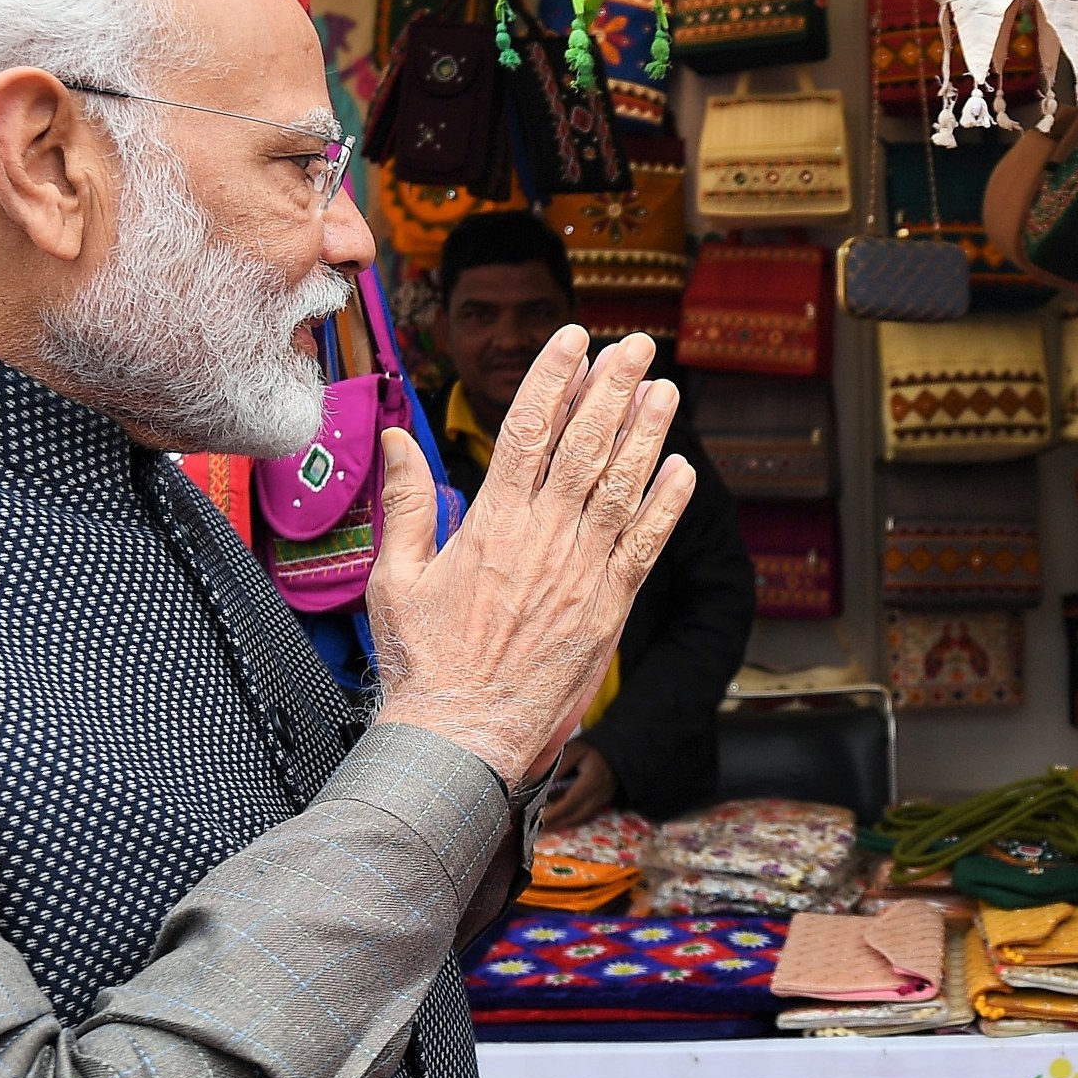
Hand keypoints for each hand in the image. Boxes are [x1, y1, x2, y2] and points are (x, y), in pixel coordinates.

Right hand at [365, 327, 693, 787]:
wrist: (459, 738)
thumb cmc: (422, 663)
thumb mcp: (394, 577)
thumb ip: (406, 502)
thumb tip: (396, 438)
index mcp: (491, 523)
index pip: (528, 429)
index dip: (553, 378)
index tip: (573, 339)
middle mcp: (544, 538)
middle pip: (585, 444)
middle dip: (612, 387)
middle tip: (634, 345)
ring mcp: (581, 573)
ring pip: (622, 487)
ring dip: (647, 433)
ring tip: (664, 389)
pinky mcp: (608, 610)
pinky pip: (644, 548)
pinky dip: (666, 508)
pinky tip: (683, 471)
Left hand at [541, 741, 619, 831]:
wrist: (615, 752)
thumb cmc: (591, 750)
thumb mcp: (573, 751)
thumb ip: (558, 767)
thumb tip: (539, 784)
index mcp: (593, 779)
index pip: (570, 801)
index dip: (553, 812)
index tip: (537, 816)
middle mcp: (601, 793)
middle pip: (575, 816)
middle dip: (555, 823)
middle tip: (536, 827)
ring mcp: (603, 801)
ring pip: (580, 819)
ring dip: (562, 825)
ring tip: (543, 827)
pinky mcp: (602, 804)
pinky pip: (584, 817)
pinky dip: (570, 821)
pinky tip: (557, 821)